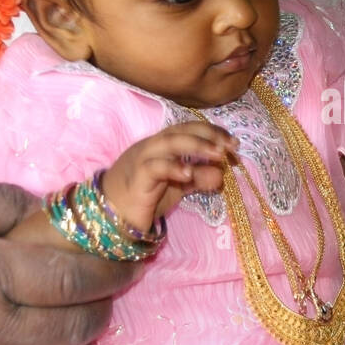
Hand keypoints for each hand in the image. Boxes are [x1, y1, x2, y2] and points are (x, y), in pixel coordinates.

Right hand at [101, 122, 237, 233]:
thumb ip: (198, 178)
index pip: (188, 129)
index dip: (212, 132)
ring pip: (168, 143)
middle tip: (230, 146)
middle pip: (181, 131)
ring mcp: (141, 159)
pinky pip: (154, 167)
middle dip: (208, 135)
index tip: (234, 142)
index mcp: (161, 145)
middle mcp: (151, 146)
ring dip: (196, 146)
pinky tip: (189, 173)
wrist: (111, 215)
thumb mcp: (177, 186)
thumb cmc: (144, 197)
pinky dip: (172, 167)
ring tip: (217, 154)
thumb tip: (222, 174)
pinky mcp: (136, 177)